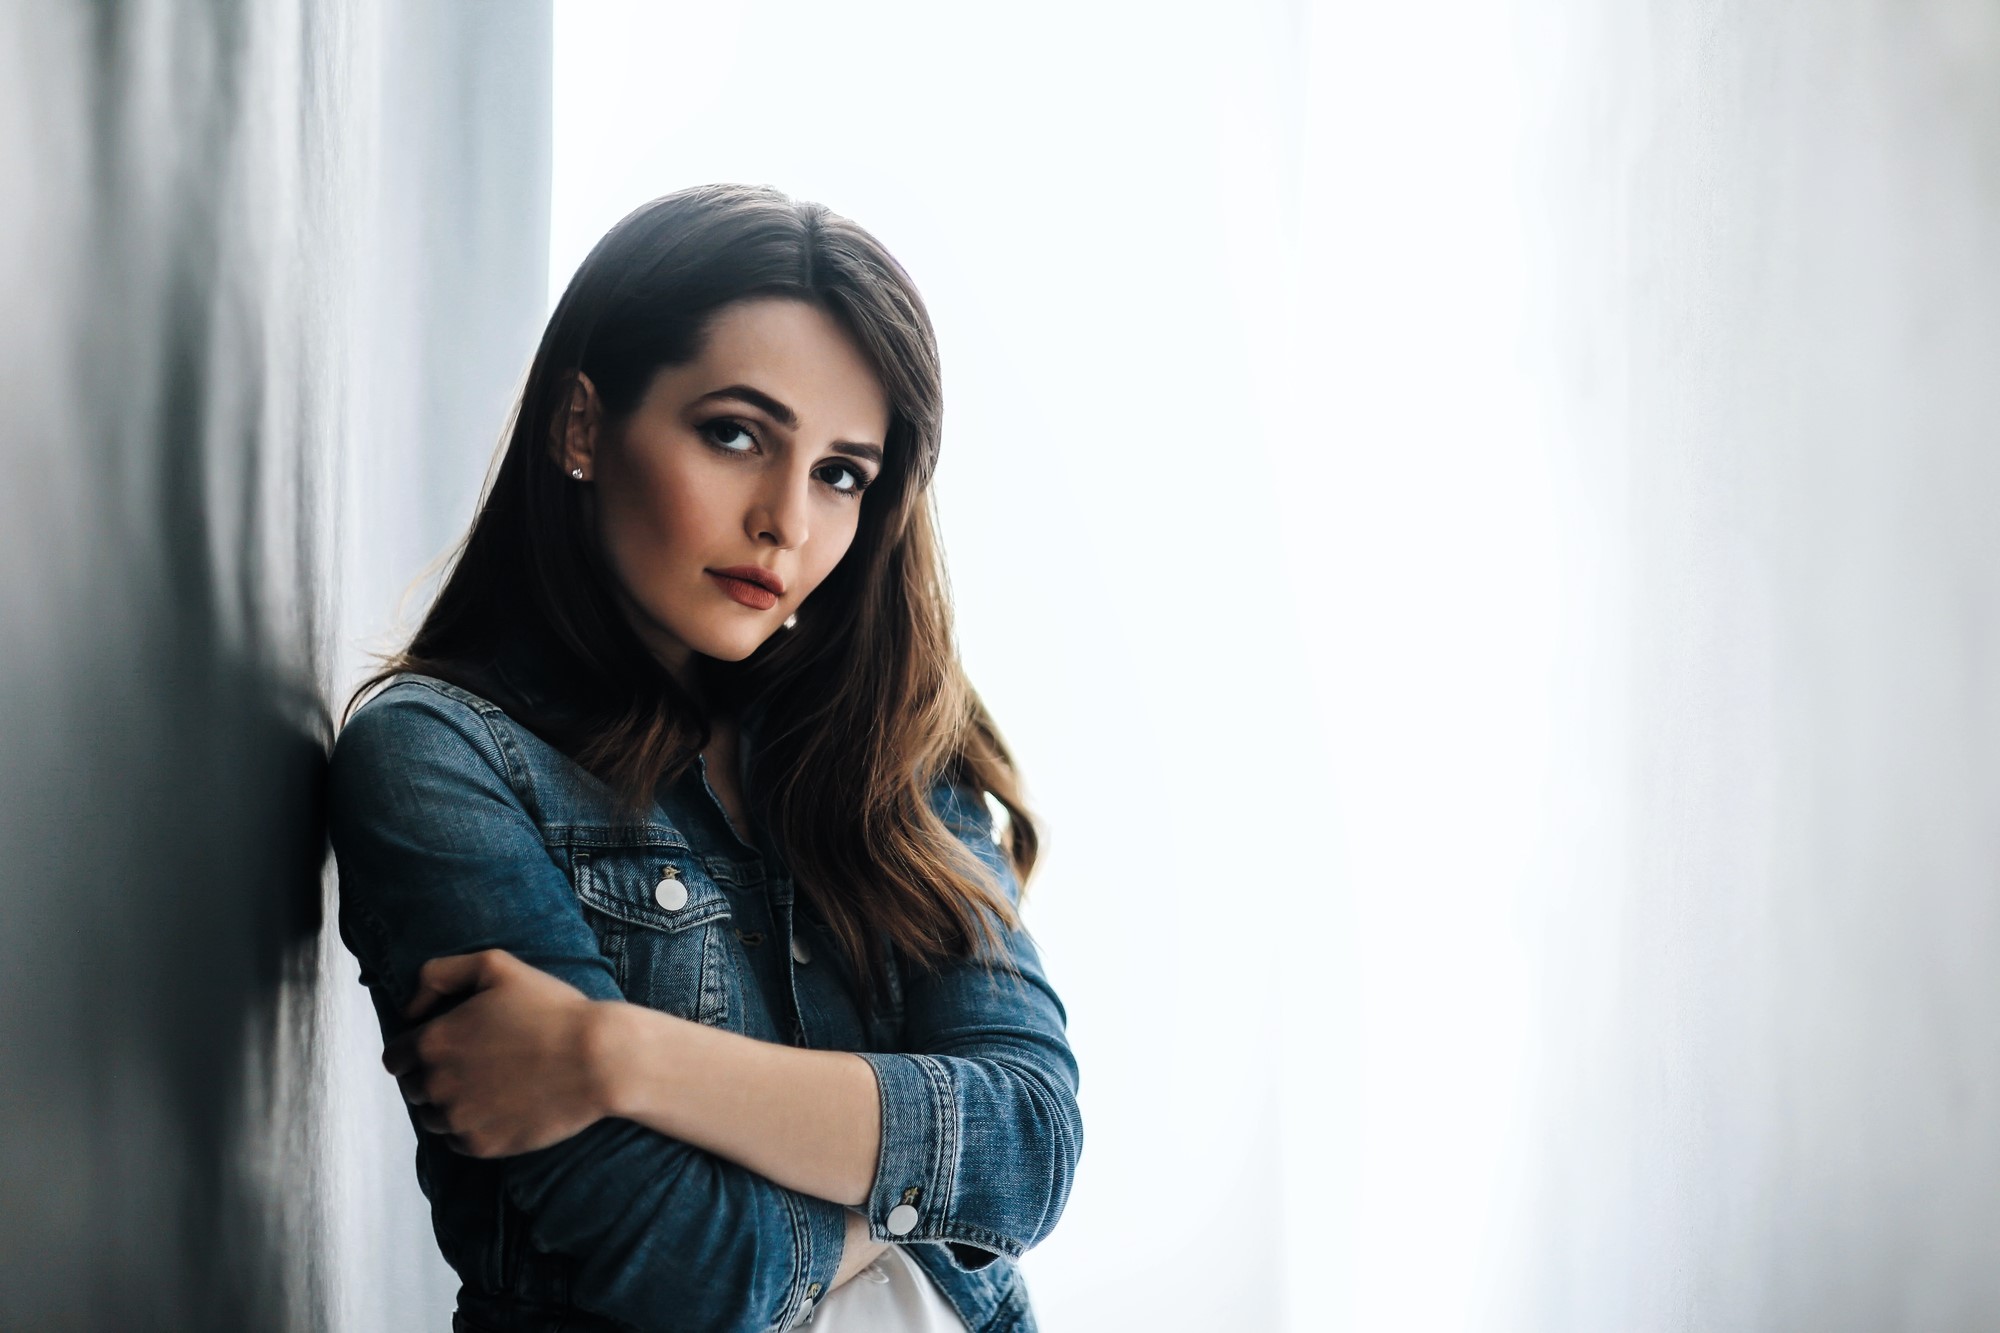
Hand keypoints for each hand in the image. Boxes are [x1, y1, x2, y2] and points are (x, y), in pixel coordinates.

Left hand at [382, 949, 611, 1157]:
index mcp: (434, 1042)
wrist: (599, 1060)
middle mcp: (436, 1085)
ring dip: (451, 1104)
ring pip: (433, 1117)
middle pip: (413, 1088)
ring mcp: (458, 1120)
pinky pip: (458, 1141)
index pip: (395, 1058)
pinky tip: (501, 1106)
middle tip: (475, 1064)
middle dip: (435, 1076)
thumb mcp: (495, 966)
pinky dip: (472, 1127)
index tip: (443, 1048)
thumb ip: (440, 975)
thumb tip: (410, 1009)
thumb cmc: (551, 1009)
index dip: (415, 1051)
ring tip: (490, 1087)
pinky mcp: (481, 1146)